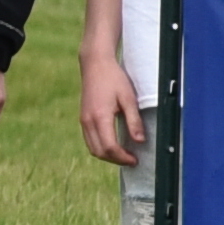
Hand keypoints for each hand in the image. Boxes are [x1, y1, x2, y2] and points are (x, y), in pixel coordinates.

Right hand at [79, 51, 146, 168]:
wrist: (95, 64)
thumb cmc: (114, 78)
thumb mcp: (129, 98)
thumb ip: (134, 121)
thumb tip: (140, 141)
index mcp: (100, 117)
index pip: (109, 147)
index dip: (123, 157)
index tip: (135, 159)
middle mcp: (88, 121)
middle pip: (99, 152)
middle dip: (115, 160)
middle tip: (131, 160)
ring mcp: (83, 120)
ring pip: (92, 148)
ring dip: (107, 156)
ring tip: (123, 155)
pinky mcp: (83, 118)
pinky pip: (90, 140)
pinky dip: (101, 147)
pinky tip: (113, 145)